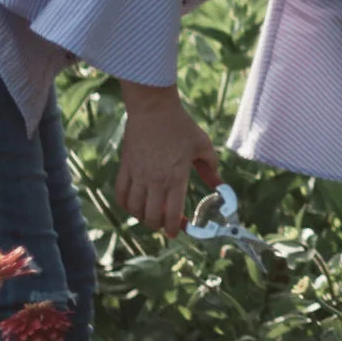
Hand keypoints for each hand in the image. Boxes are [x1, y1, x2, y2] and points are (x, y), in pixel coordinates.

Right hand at [114, 84, 221, 235]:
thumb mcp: (202, 146)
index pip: (172, 214)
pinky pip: (121, 195)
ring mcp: (138, 175)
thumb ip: (211, 169)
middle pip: (151, 217)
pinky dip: (126, 205)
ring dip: (142, 217)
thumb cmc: (181, 126)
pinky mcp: (125, 168)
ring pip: (135, 209)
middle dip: (159, 226)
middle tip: (166, 223)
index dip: (174, 229)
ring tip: (151, 214)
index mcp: (176, 177)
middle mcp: (155, 180)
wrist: (153, 109)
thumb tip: (221, 187)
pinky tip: (134, 205)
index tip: (178, 232)